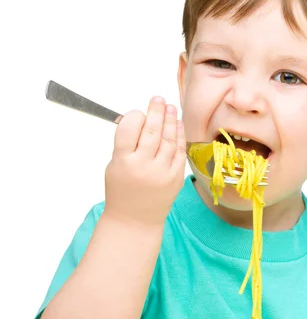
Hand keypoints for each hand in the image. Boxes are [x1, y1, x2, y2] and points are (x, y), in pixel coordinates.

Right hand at [104, 96, 186, 226]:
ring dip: (170, 121)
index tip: (138, 112)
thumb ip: (126, 143)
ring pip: (169, 140)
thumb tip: (142, 117)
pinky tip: (177, 125)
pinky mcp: (176, 178)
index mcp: (123, 162)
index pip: (129, 129)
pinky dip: (179, 136)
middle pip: (152, 131)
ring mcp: (162, 172)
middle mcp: (144, 166)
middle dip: (156, 112)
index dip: (135, 116)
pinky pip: (179, 152)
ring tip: (170, 107)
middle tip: (158, 99)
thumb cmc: (122, 189)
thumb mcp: (114, 165)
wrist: (135, 220)